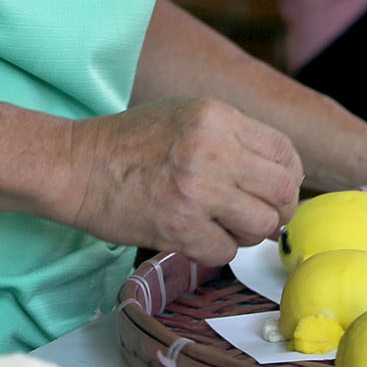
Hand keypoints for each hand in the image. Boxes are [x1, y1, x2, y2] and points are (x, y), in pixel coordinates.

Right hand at [62, 98, 302, 264]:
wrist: (77, 165)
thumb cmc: (131, 142)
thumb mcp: (188, 115)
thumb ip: (234, 136)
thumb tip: (280, 174)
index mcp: (219, 118)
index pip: (285, 153)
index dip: (289, 178)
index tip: (277, 191)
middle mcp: (214, 151)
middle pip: (283, 192)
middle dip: (278, 210)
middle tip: (260, 217)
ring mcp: (197, 191)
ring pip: (261, 225)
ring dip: (248, 233)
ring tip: (224, 226)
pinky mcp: (178, 228)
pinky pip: (226, 251)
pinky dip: (217, 250)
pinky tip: (197, 237)